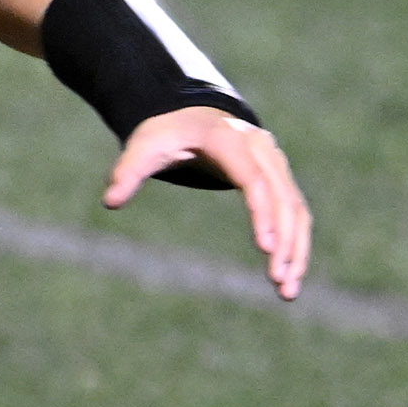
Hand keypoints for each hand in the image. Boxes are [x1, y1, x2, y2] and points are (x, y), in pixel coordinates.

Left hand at [106, 107, 311, 299]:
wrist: (192, 115)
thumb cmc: (165, 134)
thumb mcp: (143, 147)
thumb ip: (127, 172)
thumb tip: (110, 202)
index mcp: (228, 140)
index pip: (253, 179)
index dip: (261, 213)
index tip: (265, 248)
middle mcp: (261, 149)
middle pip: (283, 198)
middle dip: (285, 241)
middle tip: (278, 281)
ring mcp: (276, 164)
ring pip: (296, 210)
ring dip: (297, 250)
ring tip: (288, 291)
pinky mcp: (281, 180)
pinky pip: (295, 214)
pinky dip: (296, 244)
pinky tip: (289, 276)